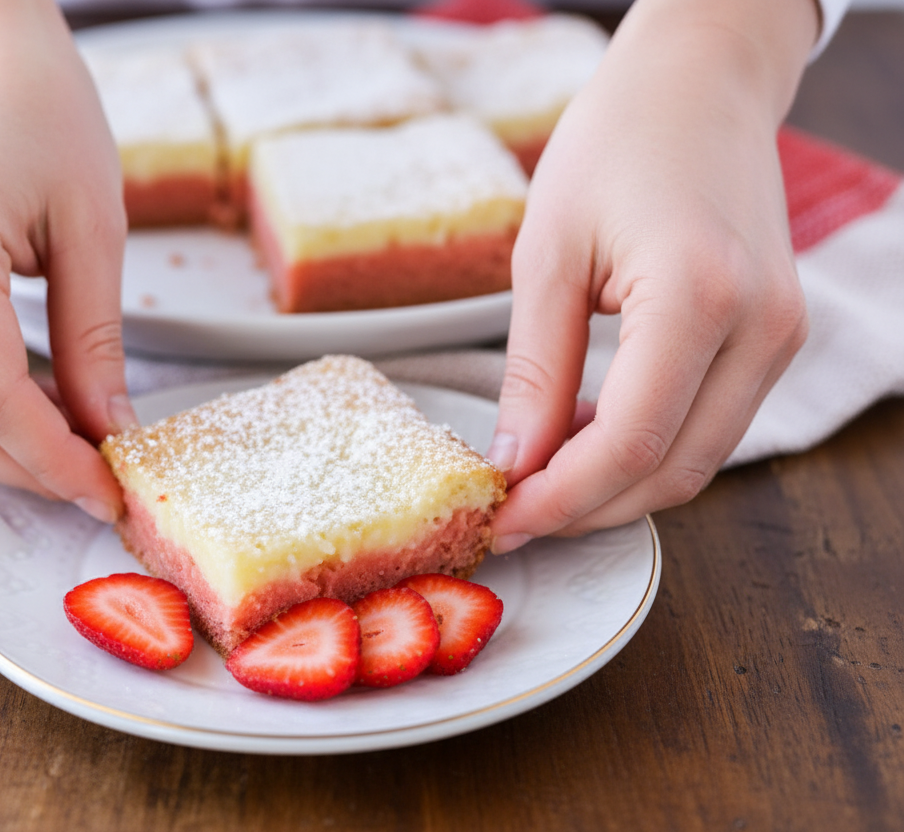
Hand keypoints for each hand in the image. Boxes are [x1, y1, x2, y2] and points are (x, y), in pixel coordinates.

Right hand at [0, 0, 133, 521]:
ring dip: (5, 449)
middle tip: (102, 486)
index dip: (52, 461)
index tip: (109, 490)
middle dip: (31, 470)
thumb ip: (95, 336)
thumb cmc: (41, 108)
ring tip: (78, 452)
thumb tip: (111, 428)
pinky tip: (38, 412)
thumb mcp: (93, 222)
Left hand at [487, 0, 817, 550]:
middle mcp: (761, 328)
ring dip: (617, 485)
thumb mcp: (547, 253)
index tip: (505, 519)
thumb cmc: (617, 143)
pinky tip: (585, 434)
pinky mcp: (775, 336)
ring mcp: (780, 335)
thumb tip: (517, 463)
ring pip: (698, 460)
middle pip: (673, 472)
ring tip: (541, 474)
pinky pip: (710, 424)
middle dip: (588, 508)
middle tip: (515, 512)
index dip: (561, 498)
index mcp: (700, 296)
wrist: (700, 82)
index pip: (630, 445)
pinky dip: (647, 448)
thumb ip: (535, 369)